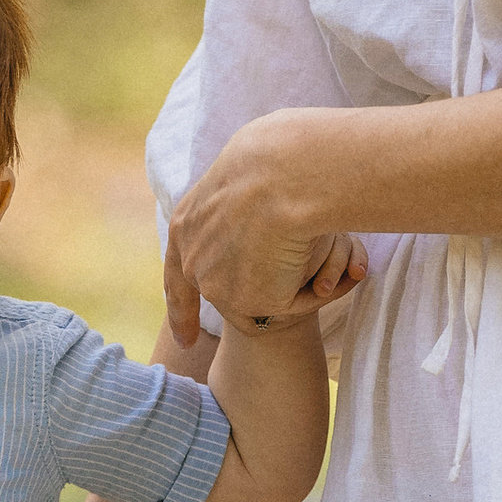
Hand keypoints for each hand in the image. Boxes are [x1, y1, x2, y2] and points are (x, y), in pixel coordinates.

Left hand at [166, 114, 367, 341]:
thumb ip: (245, 205)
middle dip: (253, 294)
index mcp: (185, 225)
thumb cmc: (276, 160)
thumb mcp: (247, 176)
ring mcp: (217, 286)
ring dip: (298, 279)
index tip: (184, 341)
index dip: (181, 310)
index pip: (177, 277)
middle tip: (303, 283)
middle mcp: (192, 260)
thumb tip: (264, 218)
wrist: (282, 175)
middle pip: (222, 292)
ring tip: (319, 241)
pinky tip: (324, 257)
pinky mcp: (249, 303)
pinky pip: (294, 304)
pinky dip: (316, 289)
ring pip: (266, 297)